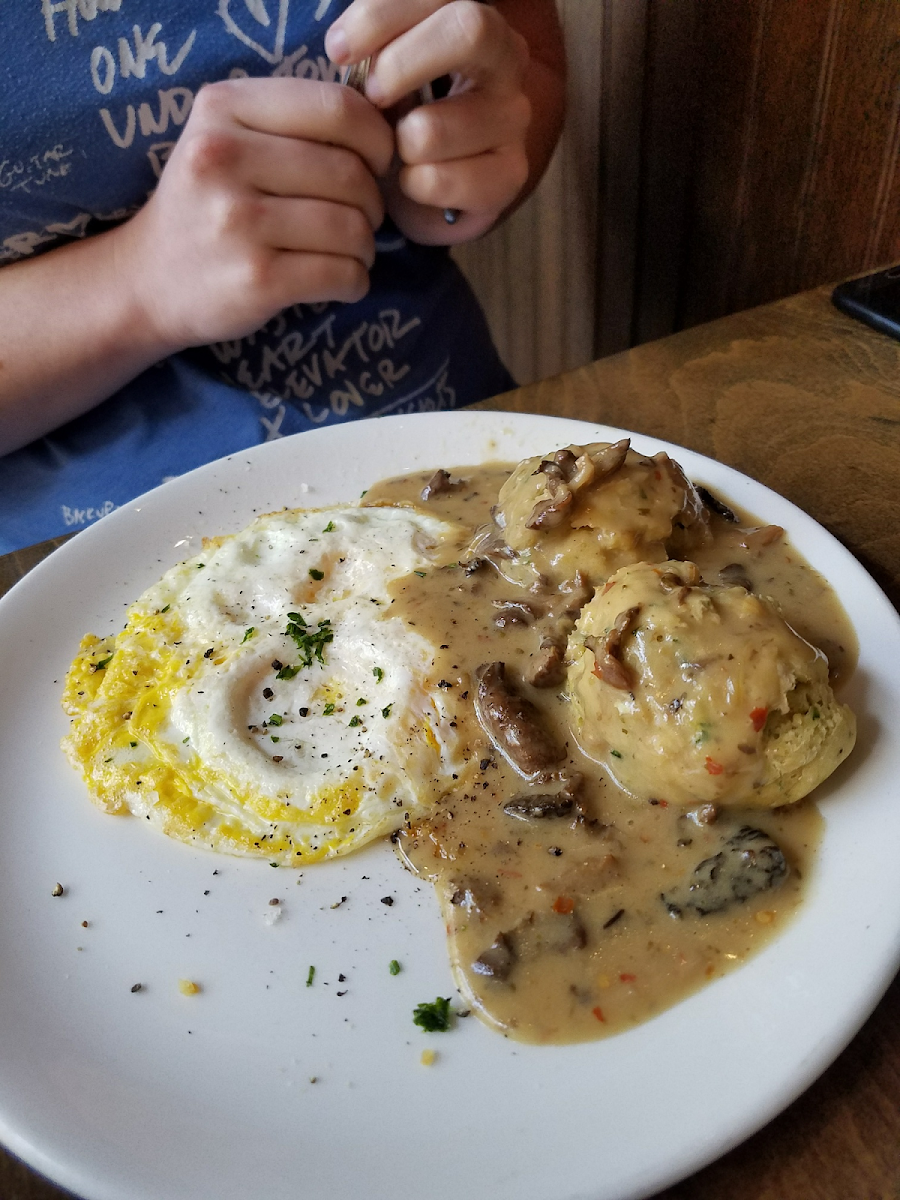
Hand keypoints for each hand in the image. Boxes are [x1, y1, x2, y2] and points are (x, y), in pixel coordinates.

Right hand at [117, 77, 394, 351]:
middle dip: (373, 202)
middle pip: (350, 172)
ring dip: (366, 246)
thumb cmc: (207, 205)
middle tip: (361, 219)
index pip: (337, 108)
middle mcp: (223, 158)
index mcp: (223, 107)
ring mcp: (237, 222)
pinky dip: (356, 281)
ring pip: (352, 227)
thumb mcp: (229, 139)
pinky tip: (342, 281)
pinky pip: (342, 274)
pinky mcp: (256, 279)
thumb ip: (294, 123)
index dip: (377, 138)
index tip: (378, 163)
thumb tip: (389, 134)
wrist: (148, 280)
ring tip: (350, 251)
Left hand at [325, 0, 530, 244]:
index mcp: (473, 17)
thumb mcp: (384, 64)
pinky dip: (412, 185)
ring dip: (398, 143)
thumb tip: (344, 46)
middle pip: (470, 29)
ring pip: (436, 126)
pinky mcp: (511, 172)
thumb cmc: (402, 110)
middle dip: (401, 64)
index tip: (338, 51)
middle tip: (372, 95)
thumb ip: (375, 42)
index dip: (380, 17)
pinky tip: (414, 180)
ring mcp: (513, 116)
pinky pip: (440, 179)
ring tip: (396, 149)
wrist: (427, 181)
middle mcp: (506, 58)